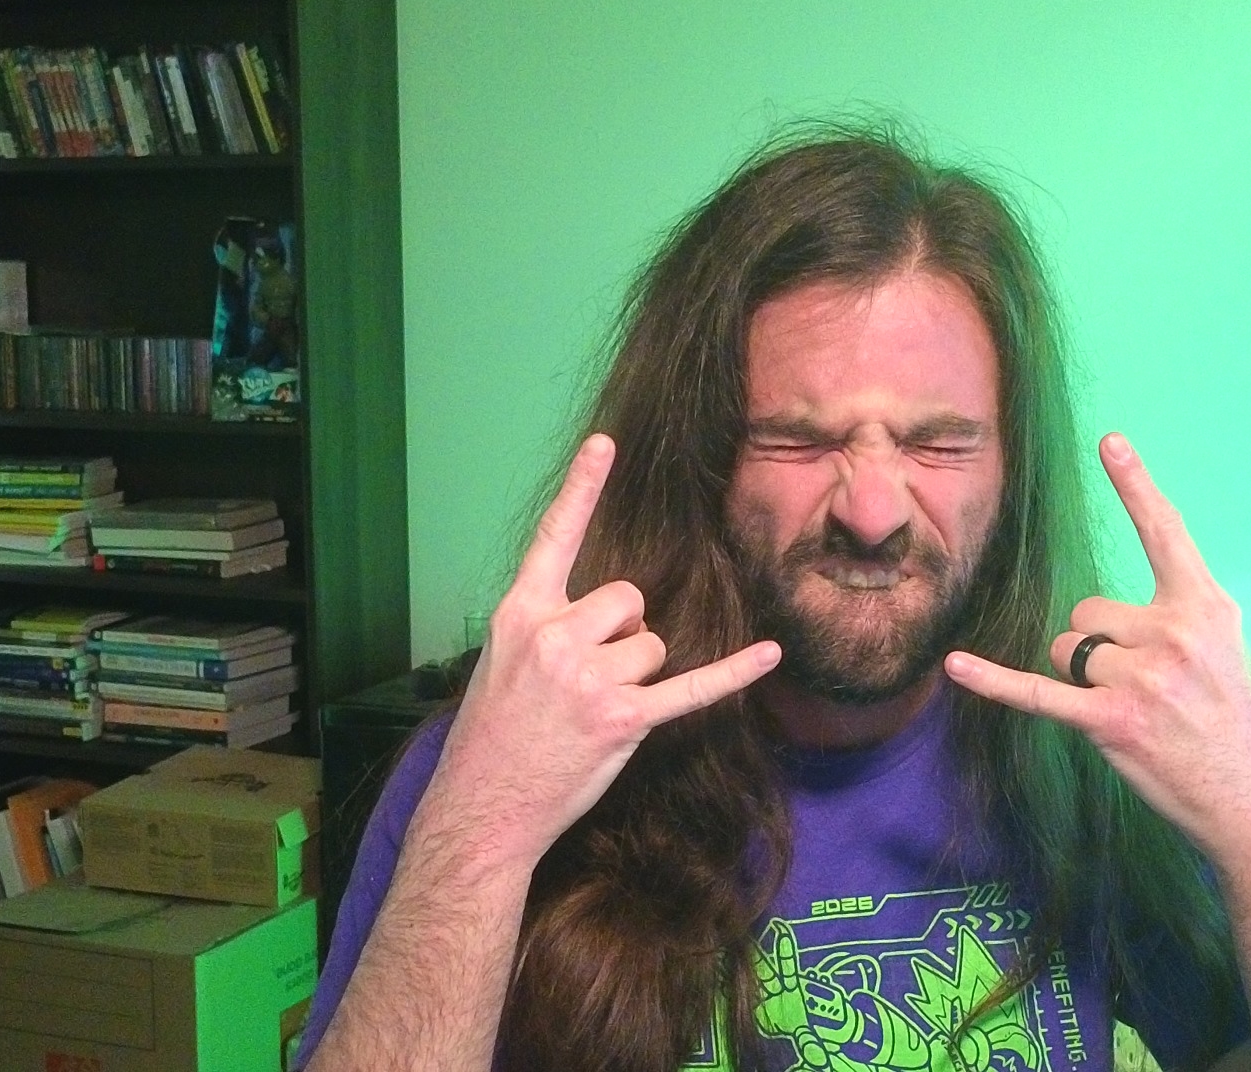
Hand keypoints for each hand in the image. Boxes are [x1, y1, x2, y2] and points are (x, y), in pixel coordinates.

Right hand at [418, 434, 781, 867]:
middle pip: (628, 599)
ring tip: (594, 712)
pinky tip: (769, 654)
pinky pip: (690, 687)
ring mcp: (590, 678)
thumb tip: (612, 618)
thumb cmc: (492, 736)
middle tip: (586, 680)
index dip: (582, 488)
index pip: (555, 536)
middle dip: (622, 632)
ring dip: (637, 675)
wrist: (482, 806)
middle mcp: (556, 635)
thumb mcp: (502, 662)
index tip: (607, 443)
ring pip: (652, 646)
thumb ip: (548, 626)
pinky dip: (733, 672)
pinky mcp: (623, 720)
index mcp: (521, 614)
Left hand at [944, 433, 1250, 865]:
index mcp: (1205, 608)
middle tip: (1145, 692)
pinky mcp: (1111, 721)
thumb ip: (1178, 620)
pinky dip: (994, 681)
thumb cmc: (1237, 731)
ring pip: (1066, 650)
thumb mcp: (1227, 654)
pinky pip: (1037, 692)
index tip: (1108, 439)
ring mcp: (1141, 677)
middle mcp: (1173, 632)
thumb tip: (1110, 617)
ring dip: (1081, 679)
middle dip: (1097, 647)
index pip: (1165, 533)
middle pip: (1087, 611)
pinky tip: (956, 666)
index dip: (1135, 484)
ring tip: (1132, 713)